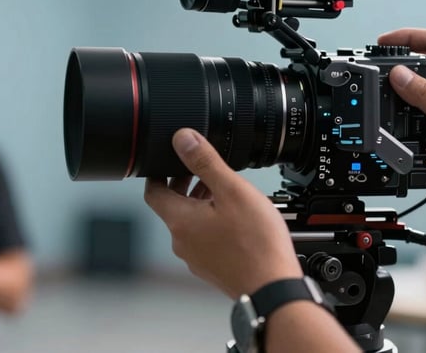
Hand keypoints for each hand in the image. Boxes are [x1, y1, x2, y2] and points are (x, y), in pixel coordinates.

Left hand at [144, 128, 302, 298]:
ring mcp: (196, 258)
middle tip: (203, 170)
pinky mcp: (212, 267)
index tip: (171, 159)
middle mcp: (182, 242)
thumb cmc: (256, 243)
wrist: (273, 287)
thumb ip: (206, 162)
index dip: (159, 172)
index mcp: (180, 221)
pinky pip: (203, 238)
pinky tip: (235, 218)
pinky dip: (211, 222)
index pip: (153, 191)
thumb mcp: (232, 191)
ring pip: (189, 222)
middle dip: (185, 184)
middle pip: (172, 206)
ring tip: (223, 190)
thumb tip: (183, 139)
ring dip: (200, 203)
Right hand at [378, 29, 425, 212]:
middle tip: (379, 68)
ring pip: (416, 89)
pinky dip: (401, 112)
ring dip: (400, 90)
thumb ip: (425, 95)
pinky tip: (392, 117)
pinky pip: (414, 112)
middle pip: (423, 64)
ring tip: (382, 92)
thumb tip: (399, 74)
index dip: (410, 36)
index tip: (385, 41)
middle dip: (400, 63)